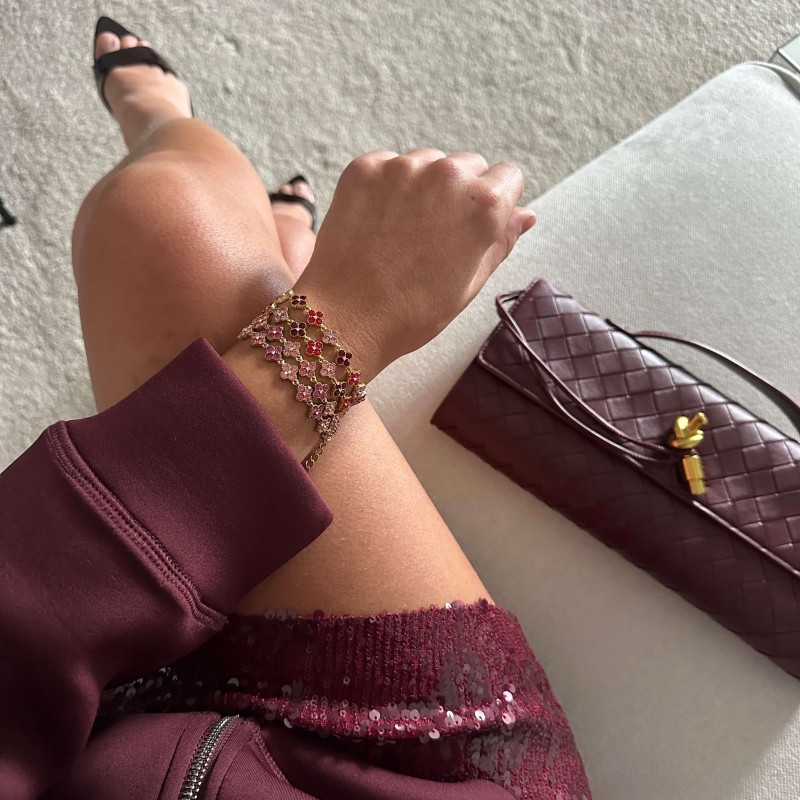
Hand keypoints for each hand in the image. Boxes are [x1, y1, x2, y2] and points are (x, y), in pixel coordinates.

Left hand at [291, 148, 535, 381]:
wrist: (346, 318)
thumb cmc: (413, 312)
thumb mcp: (469, 283)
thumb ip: (501, 241)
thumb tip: (525, 214)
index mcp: (483, 205)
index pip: (508, 177)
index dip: (496, 203)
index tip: (476, 224)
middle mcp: (447, 174)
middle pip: (468, 165)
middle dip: (460, 192)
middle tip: (436, 234)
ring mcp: (402, 167)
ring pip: (427, 162)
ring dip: (422, 186)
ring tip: (402, 232)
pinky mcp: (365, 168)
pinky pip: (388, 165)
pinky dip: (387, 187)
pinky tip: (378, 224)